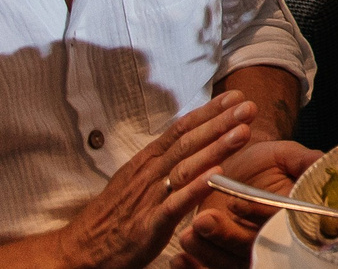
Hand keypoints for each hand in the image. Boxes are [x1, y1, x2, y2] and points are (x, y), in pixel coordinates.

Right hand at [48, 94, 252, 268]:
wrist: (79, 249)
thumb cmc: (116, 212)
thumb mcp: (139, 177)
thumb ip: (165, 158)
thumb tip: (195, 136)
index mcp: (148, 161)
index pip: (181, 130)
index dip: (209, 112)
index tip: (236, 97)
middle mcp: (149, 174)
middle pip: (187, 143)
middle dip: (219, 123)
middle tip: (248, 106)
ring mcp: (148, 199)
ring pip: (185, 168)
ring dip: (215, 148)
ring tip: (243, 132)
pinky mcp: (147, 225)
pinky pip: (174, 205)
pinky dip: (195, 189)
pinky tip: (216, 176)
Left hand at [179, 139, 321, 268]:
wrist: (239, 169)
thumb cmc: (265, 162)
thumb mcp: (286, 156)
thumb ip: (303, 160)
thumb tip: (320, 162)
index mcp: (292, 217)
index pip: (280, 222)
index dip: (259, 215)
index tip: (238, 203)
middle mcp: (272, 241)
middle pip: (252, 248)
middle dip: (227, 236)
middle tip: (203, 219)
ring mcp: (247, 254)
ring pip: (229, 264)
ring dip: (207, 252)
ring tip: (188, 233)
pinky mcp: (222, 260)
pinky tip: (177, 260)